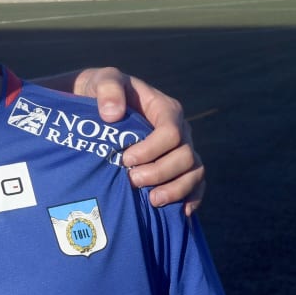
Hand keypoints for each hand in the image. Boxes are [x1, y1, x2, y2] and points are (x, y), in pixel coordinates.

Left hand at [72, 67, 204, 213]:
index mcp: (166, 109)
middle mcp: (180, 130)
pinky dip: (192, 198)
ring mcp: (181, 150)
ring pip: (194, 172)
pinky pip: (195, 184)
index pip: (171, 132)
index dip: (152, 149)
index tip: (125, 159)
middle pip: (185, 156)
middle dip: (160, 172)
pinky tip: (182, 213)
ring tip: (152, 201)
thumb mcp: (103, 81)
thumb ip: (108, 90)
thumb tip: (113, 114)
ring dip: (177, 189)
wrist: (100, 107)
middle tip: (132, 180)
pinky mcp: (177, 167)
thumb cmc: (103, 93)